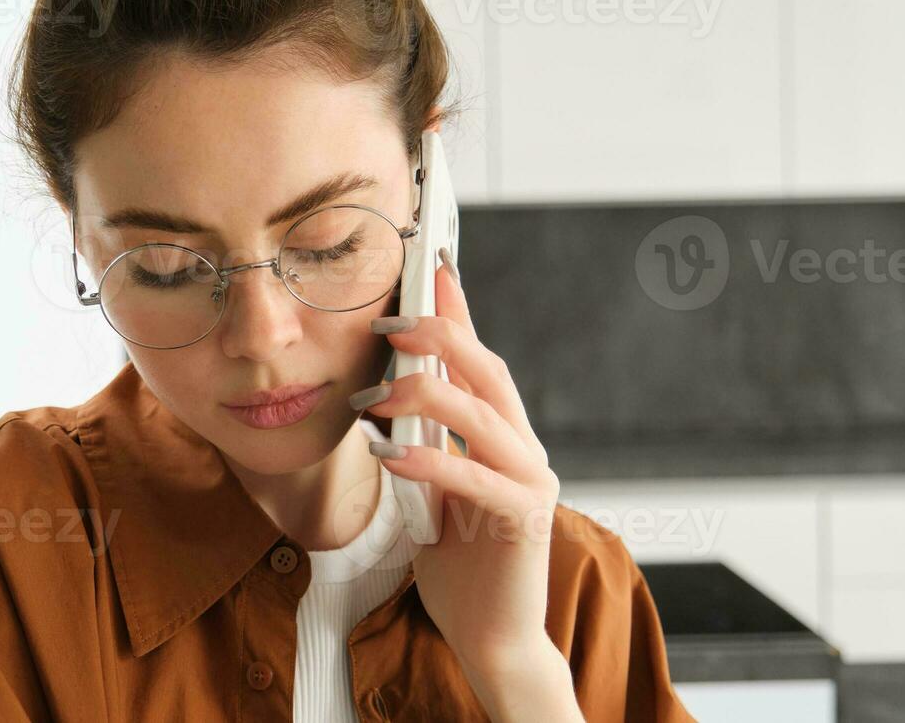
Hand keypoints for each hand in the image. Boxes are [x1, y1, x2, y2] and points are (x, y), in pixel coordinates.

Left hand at [364, 256, 577, 719]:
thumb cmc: (460, 567)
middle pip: (489, 371)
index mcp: (504, 439)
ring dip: (424, 394)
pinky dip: (428, 459)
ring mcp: (530, 482)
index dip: (458, 312)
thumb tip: (390, 394)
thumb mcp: (433, 492)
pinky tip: (389, 453)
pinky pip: (473, 477)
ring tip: (374, 397)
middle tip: (389, 324)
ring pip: (483, 413)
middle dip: (439, 335)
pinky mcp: (522, 519)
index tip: (430, 266)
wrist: (490, 638)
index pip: (480, 361)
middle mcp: (525, 450)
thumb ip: (426, 445)